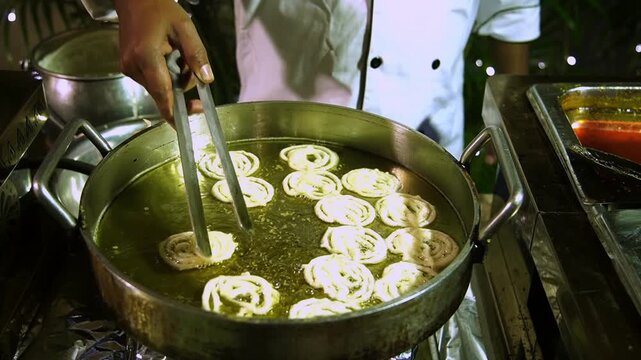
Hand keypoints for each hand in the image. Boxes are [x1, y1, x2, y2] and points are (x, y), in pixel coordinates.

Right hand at [114, 0, 213, 123]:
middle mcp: (133, 66)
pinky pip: (152, 81)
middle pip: (164, 92)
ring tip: (174, 52)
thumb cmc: (159, 8)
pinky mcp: (128, 68)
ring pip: (159, 88)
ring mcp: (128, 68)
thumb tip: (207, 80)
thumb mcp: (185, 28)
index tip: (184, 125)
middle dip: (181, 84)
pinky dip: (164, 74)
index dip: (174, 112)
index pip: (162, 93)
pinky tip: (166, 55)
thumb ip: (197, 55)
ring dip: (173, 78)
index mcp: (146, 56)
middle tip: (189, 64)